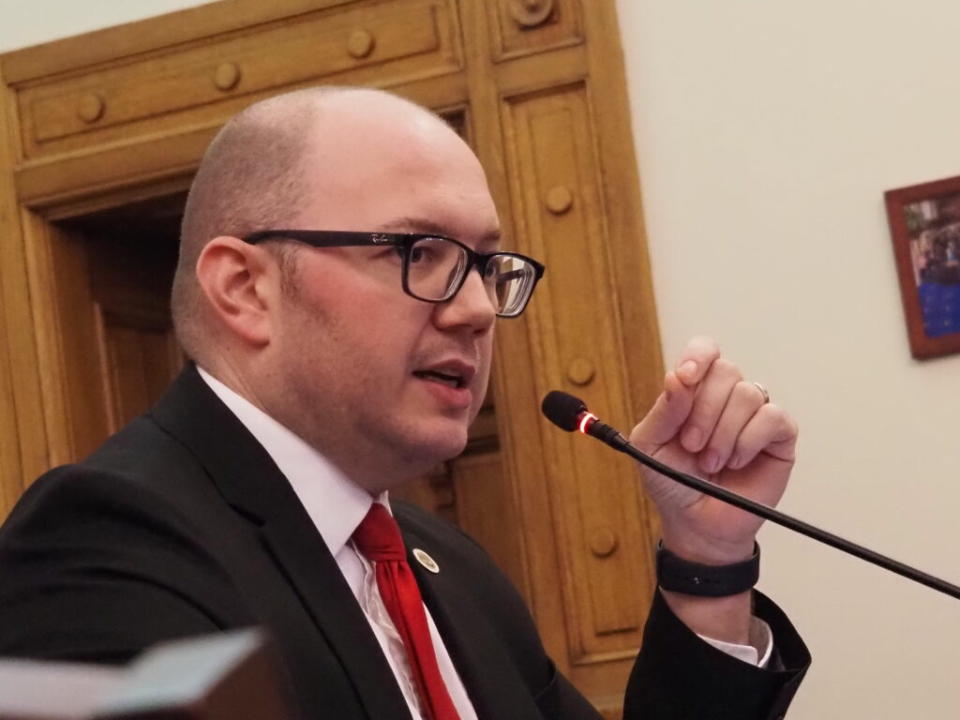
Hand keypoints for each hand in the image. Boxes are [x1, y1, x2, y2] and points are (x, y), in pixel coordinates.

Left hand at [629, 337, 797, 564]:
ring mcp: (755, 414)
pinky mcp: (779, 436)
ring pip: (748, 394)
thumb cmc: (673, 481)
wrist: (696, 522)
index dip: (699, 356)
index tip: (687, 378)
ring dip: (723, 432)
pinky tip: (736, 461)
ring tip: (711, 462)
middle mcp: (726, 396)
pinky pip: (772, 417)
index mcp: (695, 391)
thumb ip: (663, 411)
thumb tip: (676, 377)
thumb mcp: (651, 445)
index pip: (705, 351)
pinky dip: (748, 440)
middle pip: (726, 371)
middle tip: (692, 445)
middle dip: (703, 410)